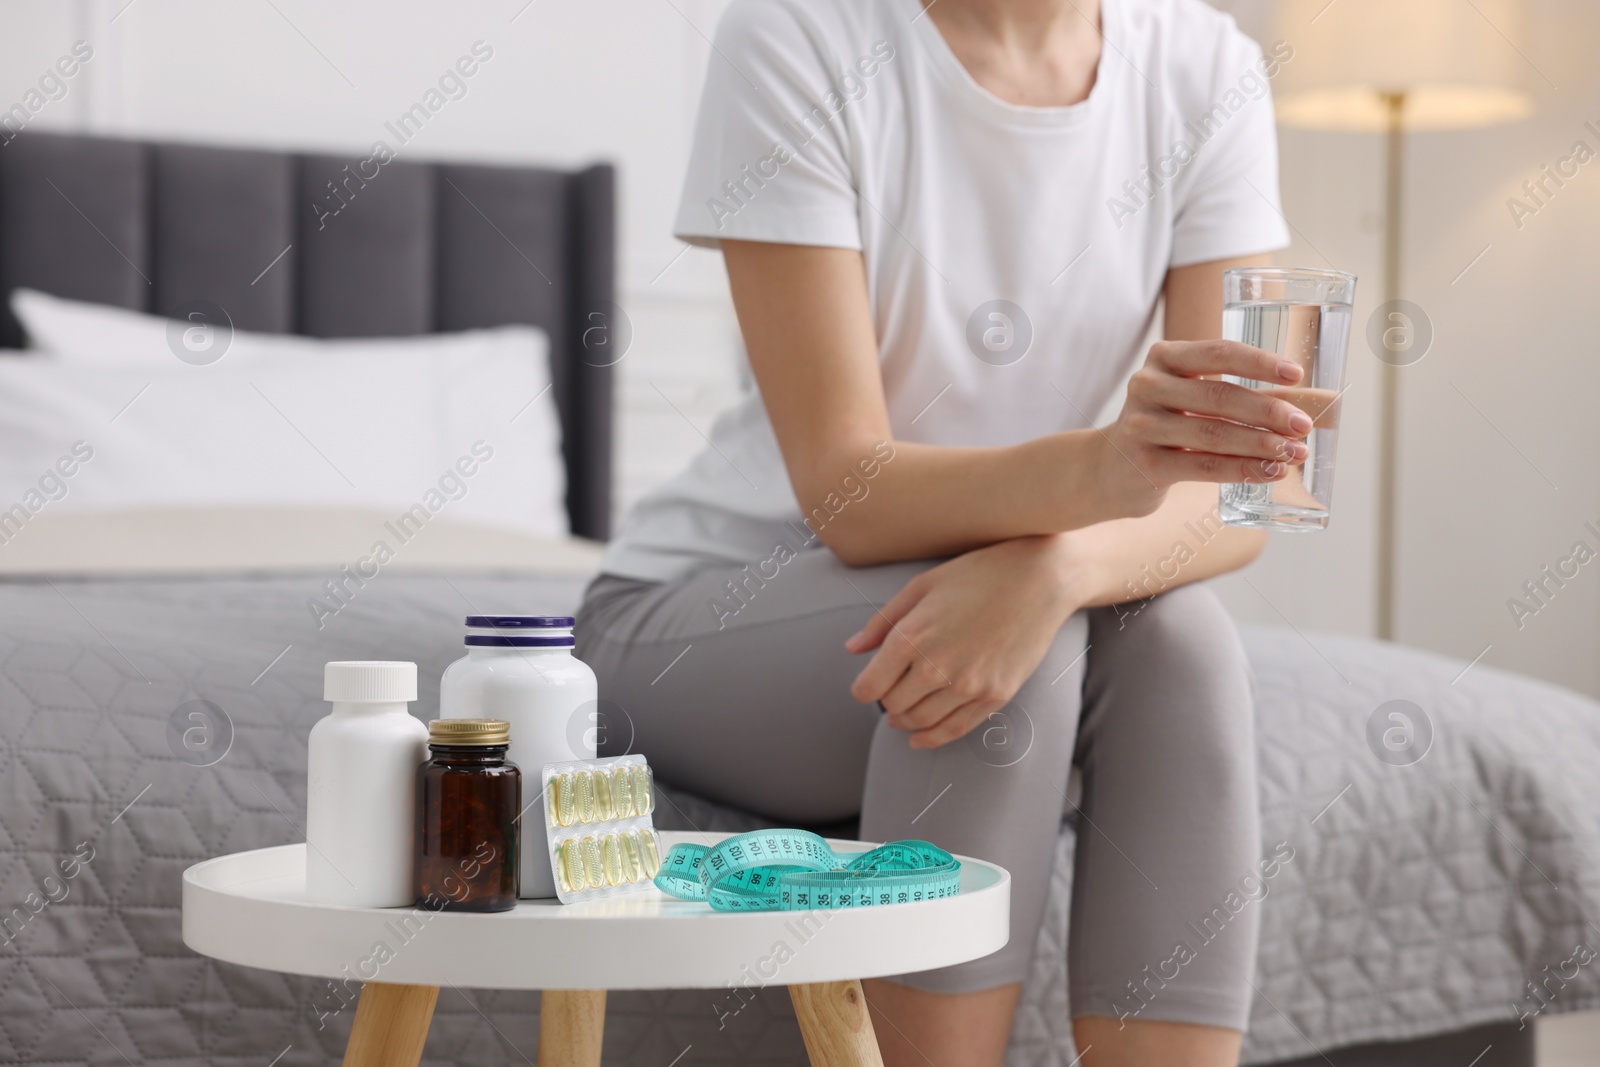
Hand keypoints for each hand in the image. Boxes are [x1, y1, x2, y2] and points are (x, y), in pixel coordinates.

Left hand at [846, 536, 1084, 748]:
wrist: (1039, 580)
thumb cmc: (978, 575)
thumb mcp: (921, 587)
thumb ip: (883, 622)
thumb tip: (853, 649)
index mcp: (912, 637)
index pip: (869, 686)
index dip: (862, 689)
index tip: (865, 687)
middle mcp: (937, 667)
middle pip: (893, 706)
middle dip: (885, 702)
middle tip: (889, 693)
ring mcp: (969, 685)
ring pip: (921, 721)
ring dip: (905, 721)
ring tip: (901, 715)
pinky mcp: (995, 696)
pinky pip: (955, 729)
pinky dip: (933, 737)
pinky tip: (920, 738)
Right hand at [1099, 339, 1313, 517]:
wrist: (1110, 468)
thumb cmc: (1167, 426)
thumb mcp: (1191, 398)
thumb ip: (1239, 395)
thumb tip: (1315, 402)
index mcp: (1164, 357)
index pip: (1219, 352)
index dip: (1260, 362)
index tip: (1297, 374)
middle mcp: (1147, 386)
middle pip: (1219, 396)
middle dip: (1268, 411)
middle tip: (1303, 425)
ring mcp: (1142, 425)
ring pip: (1212, 434)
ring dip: (1260, 444)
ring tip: (1294, 452)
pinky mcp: (1145, 464)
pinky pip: (1202, 467)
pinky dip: (1241, 470)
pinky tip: (1269, 472)